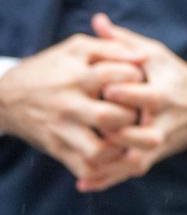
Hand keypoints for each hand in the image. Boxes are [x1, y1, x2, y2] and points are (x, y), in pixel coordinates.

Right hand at [0, 35, 146, 184]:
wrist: (6, 97)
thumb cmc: (52, 66)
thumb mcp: (77, 48)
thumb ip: (112, 48)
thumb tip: (143, 57)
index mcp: (77, 77)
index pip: (118, 77)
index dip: (137, 77)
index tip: (143, 78)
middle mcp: (69, 106)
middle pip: (108, 117)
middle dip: (132, 115)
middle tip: (141, 110)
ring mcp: (62, 130)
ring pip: (96, 150)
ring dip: (120, 147)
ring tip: (130, 135)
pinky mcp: (57, 149)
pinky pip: (84, 166)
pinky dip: (104, 166)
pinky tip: (116, 152)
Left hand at [75, 13, 186, 192]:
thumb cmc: (172, 75)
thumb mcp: (155, 54)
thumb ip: (123, 42)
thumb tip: (97, 20)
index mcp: (164, 93)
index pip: (148, 96)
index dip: (127, 94)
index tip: (105, 90)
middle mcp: (163, 122)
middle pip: (142, 134)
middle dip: (117, 133)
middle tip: (90, 127)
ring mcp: (158, 143)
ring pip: (135, 159)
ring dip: (109, 163)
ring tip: (82, 157)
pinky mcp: (153, 158)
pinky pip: (129, 173)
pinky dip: (107, 181)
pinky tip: (83, 182)